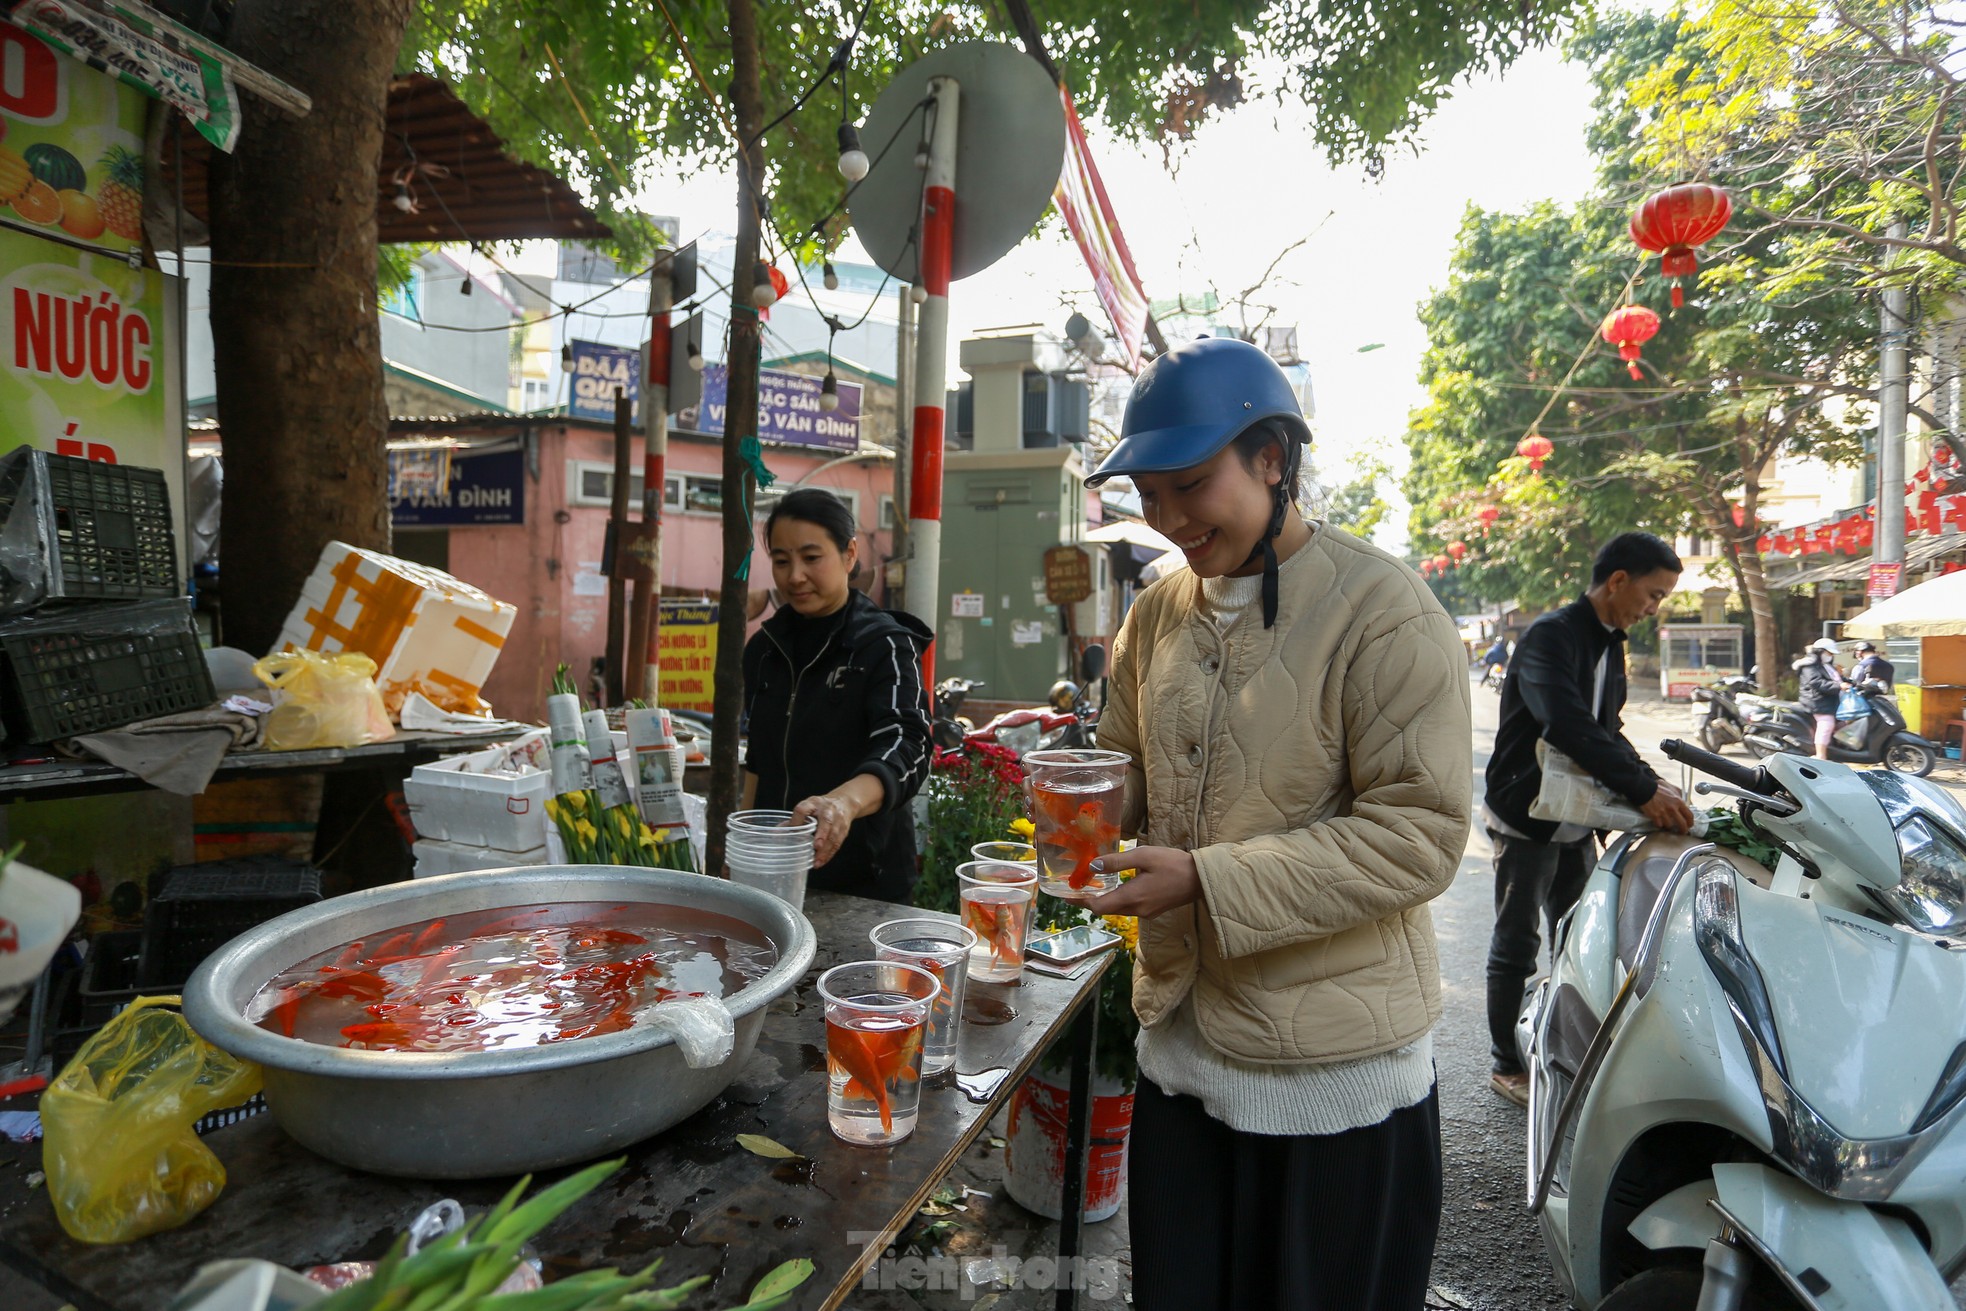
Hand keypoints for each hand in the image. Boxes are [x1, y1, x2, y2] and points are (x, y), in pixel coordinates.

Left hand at [792, 793, 854, 866]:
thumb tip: (777, 832)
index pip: (803, 809)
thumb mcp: (808, 807)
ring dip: (825, 850)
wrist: (844, 802)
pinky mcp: (844, 830)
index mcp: (814, 803)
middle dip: (822, 834)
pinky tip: (822, 861)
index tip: (793, 830)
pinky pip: (837, 843)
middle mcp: (828, 810)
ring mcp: (838, 820)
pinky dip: (829, 854)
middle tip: (816, 846)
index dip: (797, 820)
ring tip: (816, 861)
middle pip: (826, 821)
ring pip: (833, 835)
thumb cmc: (821, 807)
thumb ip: (795, 819)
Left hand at [1069, 845, 1200, 918]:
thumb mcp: (1143, 856)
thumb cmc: (1173, 864)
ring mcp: (1146, 912)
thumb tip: (1092, 866)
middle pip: (1106, 910)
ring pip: (1117, 909)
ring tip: (1094, 885)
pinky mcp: (1153, 911)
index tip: (1066, 895)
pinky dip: (1118, 900)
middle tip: (1077, 887)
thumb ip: (1117, 862)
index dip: (1080, 902)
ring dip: (1104, 900)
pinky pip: (1129, 908)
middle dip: (1090, 900)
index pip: (1098, 907)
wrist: (1201, 879)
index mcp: (1132, 897)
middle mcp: (1137, 910)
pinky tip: (1116, 887)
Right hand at [1640, 781, 1696, 834]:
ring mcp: (1663, 813)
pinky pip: (1659, 825)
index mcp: (1678, 801)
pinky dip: (1659, 824)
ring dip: (1668, 824)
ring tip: (1665, 821)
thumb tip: (1687, 803)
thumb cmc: (1658, 788)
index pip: (1689, 815)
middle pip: (1682, 824)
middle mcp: (1672, 808)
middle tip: (1682, 831)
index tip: (1689, 825)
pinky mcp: (1655, 816)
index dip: (1690, 822)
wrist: (1644, 790)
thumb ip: (1680, 795)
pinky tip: (1658, 820)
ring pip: (1669, 825)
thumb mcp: (1672, 788)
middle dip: (1683, 830)